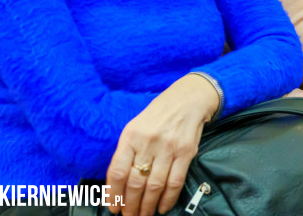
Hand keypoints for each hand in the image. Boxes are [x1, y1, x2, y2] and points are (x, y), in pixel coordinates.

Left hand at [107, 74, 219, 215]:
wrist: (189, 98)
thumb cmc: (160, 113)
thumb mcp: (137, 126)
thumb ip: (128, 151)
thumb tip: (119, 182)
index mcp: (131, 135)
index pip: (117, 171)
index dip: (113, 194)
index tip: (113, 207)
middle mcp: (148, 142)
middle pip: (135, 182)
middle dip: (130, 205)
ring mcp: (168, 147)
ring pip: (154, 186)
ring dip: (147, 206)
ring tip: (143, 215)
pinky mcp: (186, 152)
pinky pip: (175, 182)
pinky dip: (168, 199)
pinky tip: (163, 207)